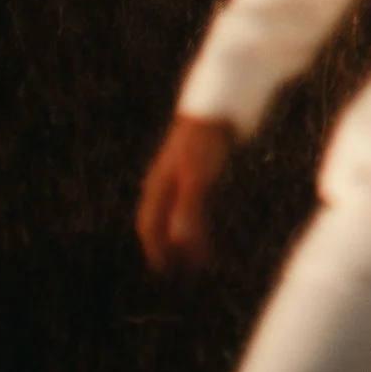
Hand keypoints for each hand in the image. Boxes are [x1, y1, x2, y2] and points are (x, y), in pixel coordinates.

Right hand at [138, 115, 234, 272]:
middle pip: (162, 220)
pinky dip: (198, 219)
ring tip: (200, 252)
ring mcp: (183, 172)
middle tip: (186, 268)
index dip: (156, 248)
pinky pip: (194, 201)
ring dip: (186, 235)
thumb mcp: (197, 179)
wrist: (222, 102)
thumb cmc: (206, 141)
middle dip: (171, 246)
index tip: (167, 269)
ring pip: (179, 212)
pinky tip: (209, 223)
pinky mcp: (202, 165)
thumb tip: (180, 245)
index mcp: (159, 184)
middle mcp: (166, 180)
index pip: (149, 223)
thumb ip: (188, 211)